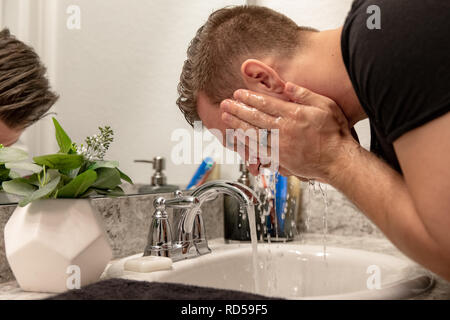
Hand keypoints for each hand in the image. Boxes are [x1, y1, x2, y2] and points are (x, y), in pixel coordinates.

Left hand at [220, 82, 355, 180]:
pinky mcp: (280, 159)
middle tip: (224, 104)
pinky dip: (246, 143)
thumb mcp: (325, 106)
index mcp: (294, 115)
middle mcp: (284, 130)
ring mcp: (280, 146)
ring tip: (226, 118)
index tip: (238, 93)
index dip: (250, 98)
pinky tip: (238, 137)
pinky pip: (258, 150)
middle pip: (255, 117)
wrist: (338, 161)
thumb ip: (305, 95)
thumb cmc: (335, 133)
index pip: (266, 104)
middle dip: (238, 110)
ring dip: (237, 124)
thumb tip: (287, 85)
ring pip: (253, 133)